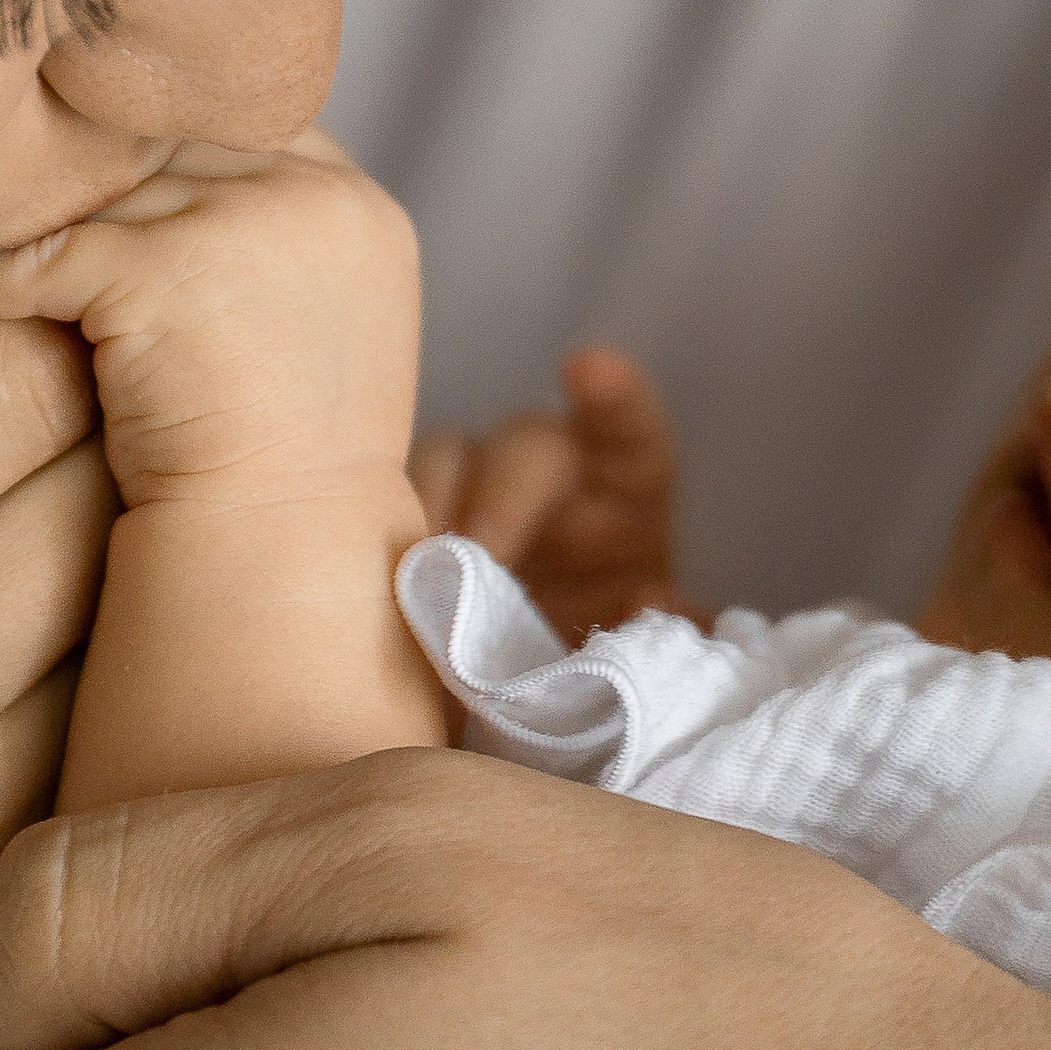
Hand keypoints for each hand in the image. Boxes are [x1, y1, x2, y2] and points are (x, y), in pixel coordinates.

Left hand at [0, 134, 439, 799]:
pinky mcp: (168, 268)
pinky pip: (46, 256)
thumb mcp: (300, 332)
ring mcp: (251, 224)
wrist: (274, 559)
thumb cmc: (277, 470)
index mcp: (361, 211)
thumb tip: (154, 189)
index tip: (88, 189)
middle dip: (83, 184)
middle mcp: (321, 198)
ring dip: (23, 229)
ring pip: (100, 194)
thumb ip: (256, 246)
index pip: (239, 132)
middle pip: (166, 149)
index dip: (161, 159)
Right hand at [0, 317, 110, 1049]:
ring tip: (32, 518)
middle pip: (105, 470)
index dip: (12, 309)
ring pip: (152, 601)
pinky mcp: (8, 910)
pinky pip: (129, 724)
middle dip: (85, 401)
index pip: (3, 367)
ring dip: (115, 534)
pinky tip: (33, 649)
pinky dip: (110, 666)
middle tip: (30, 394)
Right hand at [411, 343, 685, 636]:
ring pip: (446, 461)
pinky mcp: (416, 520)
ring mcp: (473, 489)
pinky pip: (391, 508)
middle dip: (503, 492)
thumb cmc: (609, 641)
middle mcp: (549, 473)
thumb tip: (651, 603)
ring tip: (429, 575)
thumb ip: (666, 622)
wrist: (546, 680)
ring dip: (435, 510)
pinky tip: (384, 579)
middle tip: (482, 552)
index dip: (612, 396)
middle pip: (526, 446)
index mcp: (625, 489)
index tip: (587, 369)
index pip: (628, 427)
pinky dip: (384, 537)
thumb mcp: (652, 639)